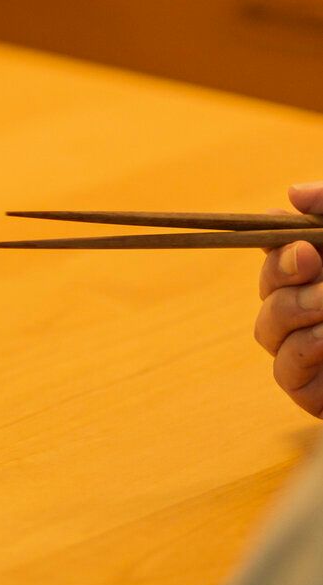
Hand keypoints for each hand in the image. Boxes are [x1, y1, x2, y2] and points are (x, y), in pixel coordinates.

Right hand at [256, 180, 322, 416]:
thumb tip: (294, 193)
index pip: (281, 251)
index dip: (274, 241)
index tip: (298, 238)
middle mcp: (322, 308)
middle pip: (268, 288)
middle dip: (280, 272)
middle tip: (312, 261)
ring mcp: (319, 352)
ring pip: (267, 330)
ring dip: (290, 309)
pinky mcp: (321, 391)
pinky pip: (286, 373)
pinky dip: (300, 353)